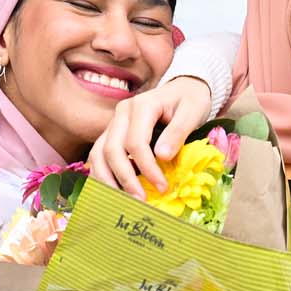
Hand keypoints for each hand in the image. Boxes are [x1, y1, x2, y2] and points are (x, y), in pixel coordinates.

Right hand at [86, 77, 213, 196]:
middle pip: (111, 149)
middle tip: (141, 201)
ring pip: (98, 154)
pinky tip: (113, 191)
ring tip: (122, 202)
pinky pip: (98, 155)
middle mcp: (122, 113)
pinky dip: (102, 174)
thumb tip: (162, 157)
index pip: (136, 142)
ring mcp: (114, 123)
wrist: (184, 89)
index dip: (147, 168)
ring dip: (107, 180)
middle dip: (125, 179)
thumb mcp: (192, 112)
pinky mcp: (112, 133)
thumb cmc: (190, 100)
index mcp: (142, 105)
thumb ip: (178, 132)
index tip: (163, 187)